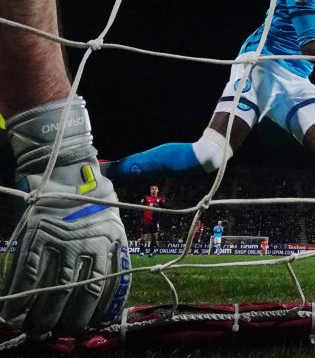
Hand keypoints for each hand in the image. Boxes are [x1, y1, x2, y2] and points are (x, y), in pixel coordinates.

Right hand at [3, 100, 130, 334]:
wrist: (66, 173)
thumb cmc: (92, 202)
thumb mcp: (112, 226)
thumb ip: (111, 257)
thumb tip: (107, 298)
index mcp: (111, 243)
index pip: (108, 287)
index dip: (98, 313)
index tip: (90, 328)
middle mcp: (89, 245)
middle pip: (82, 294)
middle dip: (71, 320)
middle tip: (61, 332)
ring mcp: (61, 243)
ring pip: (53, 291)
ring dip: (43, 316)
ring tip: (37, 329)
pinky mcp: (35, 239)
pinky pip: (26, 277)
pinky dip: (17, 299)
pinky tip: (11, 314)